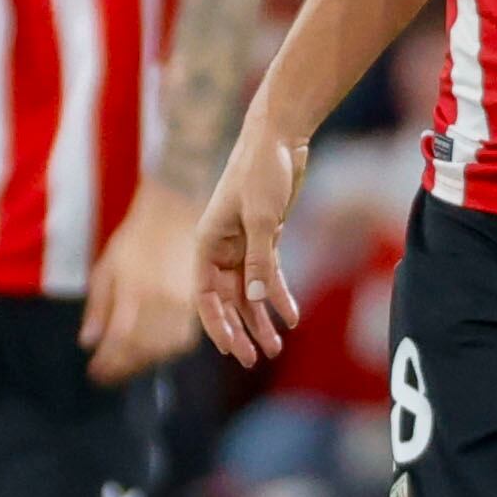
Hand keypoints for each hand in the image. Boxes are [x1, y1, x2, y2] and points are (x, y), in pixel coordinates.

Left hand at [81, 184, 205, 386]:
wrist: (176, 210)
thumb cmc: (137, 237)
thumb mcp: (108, 267)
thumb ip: (98, 307)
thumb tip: (88, 342)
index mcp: (135, 292)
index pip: (119, 342)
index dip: (107, 364)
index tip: (95, 374)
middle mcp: (161, 302)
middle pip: (143, 351)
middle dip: (123, 368)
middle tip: (108, 375)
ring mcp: (184, 303)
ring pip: (166, 349)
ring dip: (146, 363)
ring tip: (130, 365)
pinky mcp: (200, 302)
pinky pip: (186, 338)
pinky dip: (169, 351)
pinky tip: (156, 351)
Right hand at [193, 116, 310, 366]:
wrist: (280, 137)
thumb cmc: (260, 171)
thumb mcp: (260, 218)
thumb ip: (258, 261)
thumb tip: (256, 301)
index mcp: (206, 243)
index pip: (204, 295)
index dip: (216, 325)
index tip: (232, 349)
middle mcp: (220, 248)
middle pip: (227, 300)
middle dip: (241, 330)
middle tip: (256, 359)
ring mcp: (242, 244)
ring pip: (249, 292)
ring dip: (261, 320)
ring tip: (275, 348)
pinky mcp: (264, 238)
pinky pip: (268, 276)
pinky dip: (279, 296)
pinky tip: (292, 317)